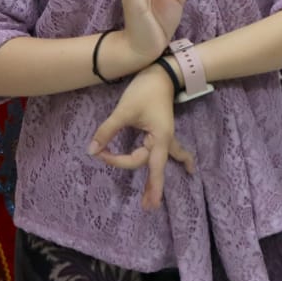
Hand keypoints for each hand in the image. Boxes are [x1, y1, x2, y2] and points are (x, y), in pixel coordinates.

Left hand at [88, 65, 195, 210]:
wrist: (162, 72)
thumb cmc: (144, 91)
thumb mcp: (124, 110)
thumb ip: (108, 130)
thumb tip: (92, 150)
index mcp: (158, 139)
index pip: (138, 161)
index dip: (118, 161)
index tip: (100, 154)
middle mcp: (164, 141)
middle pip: (153, 166)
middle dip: (152, 187)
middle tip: (148, 207)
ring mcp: (165, 137)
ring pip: (164, 162)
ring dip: (160, 179)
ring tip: (157, 198)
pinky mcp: (162, 131)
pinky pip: (171, 151)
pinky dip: (179, 160)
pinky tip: (189, 168)